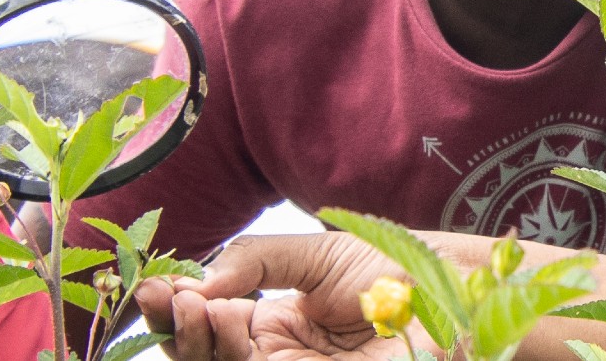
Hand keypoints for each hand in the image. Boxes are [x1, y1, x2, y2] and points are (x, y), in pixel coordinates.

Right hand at [140, 233, 413, 360]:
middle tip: (162, 295)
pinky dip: (227, 354)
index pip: (206, 324)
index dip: (175, 306)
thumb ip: (256, 260)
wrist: (449, 294)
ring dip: (192, 340)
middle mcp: (271, 356)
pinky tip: (222, 320)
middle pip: (202, 355)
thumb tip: (201, 281)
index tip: (156, 284)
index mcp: (268, 326)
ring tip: (187, 305)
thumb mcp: (314, 255)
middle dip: (174, 327)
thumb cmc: (391, 272)